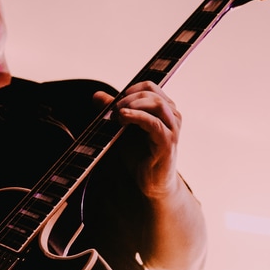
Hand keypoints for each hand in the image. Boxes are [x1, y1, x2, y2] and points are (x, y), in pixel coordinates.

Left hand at [93, 81, 182, 198]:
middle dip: (128, 97)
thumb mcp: (123, 129)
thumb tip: (96, 95)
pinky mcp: (167, 142)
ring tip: (117, 113)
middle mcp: (173, 115)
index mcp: (165, 109)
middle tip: (112, 109)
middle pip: (152, 93)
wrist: (151, 183)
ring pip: (156, 104)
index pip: (150, 86)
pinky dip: (136, 116)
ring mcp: (172, 128)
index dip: (130, 89)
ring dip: (132, 104)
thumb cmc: (140, 155)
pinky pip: (154, 123)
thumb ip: (114, 111)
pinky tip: (122, 118)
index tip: (115, 100)